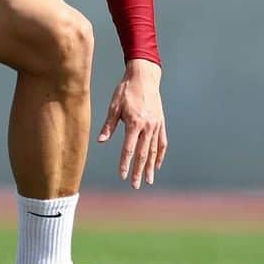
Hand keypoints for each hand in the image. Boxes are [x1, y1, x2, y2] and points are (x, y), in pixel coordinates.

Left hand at [97, 58, 166, 188]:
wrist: (144, 78)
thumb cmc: (126, 91)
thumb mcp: (114, 106)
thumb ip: (109, 125)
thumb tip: (101, 141)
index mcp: (134, 123)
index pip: (129, 149)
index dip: (125, 164)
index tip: (122, 176)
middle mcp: (147, 127)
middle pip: (143, 154)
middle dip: (138, 171)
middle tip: (135, 185)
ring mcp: (156, 126)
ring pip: (154, 151)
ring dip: (150, 167)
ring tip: (148, 180)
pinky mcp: (161, 123)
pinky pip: (162, 143)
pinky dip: (160, 155)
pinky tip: (156, 165)